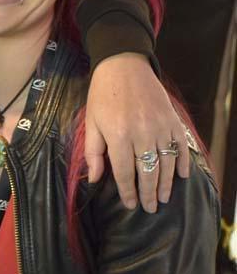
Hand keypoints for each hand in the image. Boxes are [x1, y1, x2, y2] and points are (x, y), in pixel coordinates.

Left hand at [85, 53, 189, 211]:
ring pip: (167, 163)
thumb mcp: (91, 123)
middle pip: (148, 172)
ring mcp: (160, 126)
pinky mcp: (173, 119)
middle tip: (150, 208)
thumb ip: (93, 152)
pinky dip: (183, 163)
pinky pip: (181, 146)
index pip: (124, 172)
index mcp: (118, 135)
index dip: (128, 192)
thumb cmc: (103, 95)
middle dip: (148, 193)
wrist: (124, 65)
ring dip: (166, 183)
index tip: (131, 204)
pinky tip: (182, 176)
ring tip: (163, 197)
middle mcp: (142, 133)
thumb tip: (95, 179)